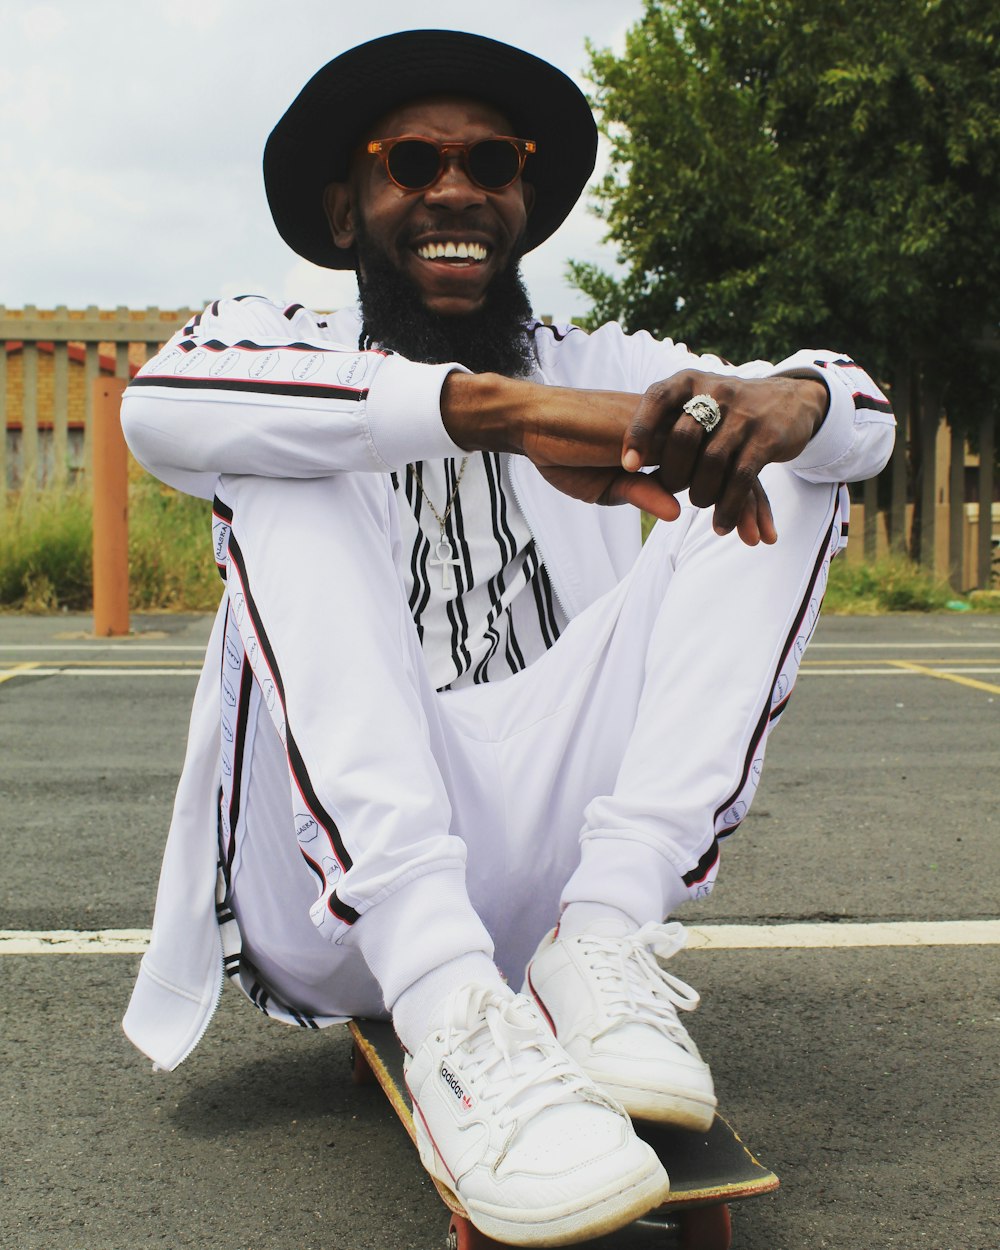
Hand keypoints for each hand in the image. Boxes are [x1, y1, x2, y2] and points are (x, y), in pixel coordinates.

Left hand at [621, 370, 828, 539]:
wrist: (789, 401)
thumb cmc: (725, 411)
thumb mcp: (694, 404)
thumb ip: (663, 428)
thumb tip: (626, 471)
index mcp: (688, 382)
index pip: (656, 400)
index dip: (639, 432)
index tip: (627, 466)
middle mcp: (715, 391)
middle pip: (683, 438)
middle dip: (673, 473)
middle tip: (671, 490)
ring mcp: (744, 414)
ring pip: (712, 462)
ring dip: (701, 493)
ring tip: (699, 505)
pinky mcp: (767, 437)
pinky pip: (742, 478)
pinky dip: (729, 506)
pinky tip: (721, 525)